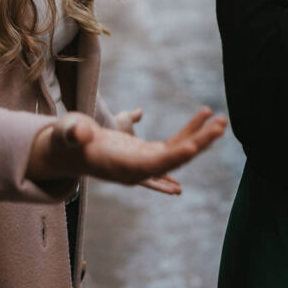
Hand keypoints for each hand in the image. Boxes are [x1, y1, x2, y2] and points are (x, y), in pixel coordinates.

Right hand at [27, 108, 227, 192]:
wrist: (68, 152)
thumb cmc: (65, 140)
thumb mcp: (67, 134)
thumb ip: (72, 133)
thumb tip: (79, 133)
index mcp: (119, 166)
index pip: (150, 165)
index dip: (171, 158)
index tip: (192, 148)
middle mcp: (137, 169)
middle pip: (173, 159)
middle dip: (198, 143)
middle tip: (221, 126)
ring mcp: (145, 162)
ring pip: (178, 151)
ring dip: (201, 137)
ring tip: (222, 120)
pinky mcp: (148, 154)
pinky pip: (174, 143)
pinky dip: (189, 131)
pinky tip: (205, 117)